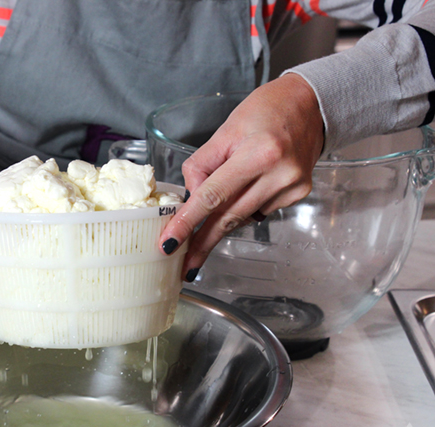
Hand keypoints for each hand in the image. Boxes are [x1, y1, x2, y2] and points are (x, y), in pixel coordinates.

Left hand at [158, 73, 324, 280]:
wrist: (310, 105)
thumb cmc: (265, 111)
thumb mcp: (225, 131)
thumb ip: (202, 166)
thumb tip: (190, 198)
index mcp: (257, 153)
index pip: (212, 196)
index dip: (188, 222)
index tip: (171, 242)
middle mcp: (278, 174)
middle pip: (229, 217)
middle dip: (203, 243)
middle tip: (185, 265)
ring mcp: (291, 188)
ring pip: (243, 218)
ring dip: (221, 225)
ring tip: (205, 232)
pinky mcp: (298, 195)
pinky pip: (260, 212)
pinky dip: (245, 208)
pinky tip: (248, 191)